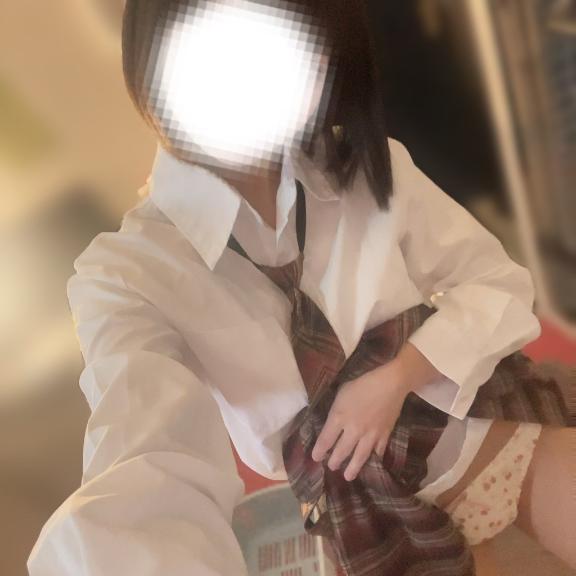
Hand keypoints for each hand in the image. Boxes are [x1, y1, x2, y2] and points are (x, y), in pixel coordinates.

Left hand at [310, 359, 410, 481]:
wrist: (390, 383)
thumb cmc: (362, 383)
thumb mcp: (341, 392)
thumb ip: (336, 409)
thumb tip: (331, 419)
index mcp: (339, 417)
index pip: (325, 440)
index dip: (319, 451)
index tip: (316, 457)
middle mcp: (353, 430)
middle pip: (341, 451)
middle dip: (334, 461)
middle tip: (332, 467)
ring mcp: (370, 435)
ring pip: (359, 457)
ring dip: (352, 468)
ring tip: (348, 476)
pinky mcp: (384, 435)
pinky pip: (377, 452)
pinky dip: (373, 459)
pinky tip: (371, 464)